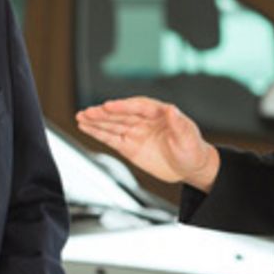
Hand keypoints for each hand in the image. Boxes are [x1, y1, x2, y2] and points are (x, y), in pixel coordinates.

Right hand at [76, 96, 219, 190]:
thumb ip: (179, 124)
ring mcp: (135, 132)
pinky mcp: (128, 146)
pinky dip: (97, 132)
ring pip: (112, 125)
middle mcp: (143, 120)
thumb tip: (172, 109)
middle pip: (121, 114)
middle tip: (89, 112)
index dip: (123, 106)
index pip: (138, 106)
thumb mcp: (189, 137)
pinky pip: (110, 138)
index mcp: (159, 113)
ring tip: (81, 116)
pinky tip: (85, 127)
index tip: (109, 105)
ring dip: (96, 121)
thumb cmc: (192, 150)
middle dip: (104, 113)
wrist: (189, 167)